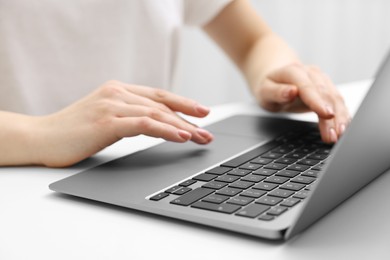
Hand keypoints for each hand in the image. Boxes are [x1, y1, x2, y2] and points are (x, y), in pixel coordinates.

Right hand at [31, 80, 213, 166]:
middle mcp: (117, 93)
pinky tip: (181, 136)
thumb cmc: (73, 130)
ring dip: (182, 126)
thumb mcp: (105, 117)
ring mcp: (112, 105)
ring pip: (157, 113)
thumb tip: (156, 123)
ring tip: (200, 137)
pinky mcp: (107, 121)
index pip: (159, 95)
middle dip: (188, 118)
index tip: (202, 112)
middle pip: (162, 104)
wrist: (41, 137)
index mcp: (118, 90)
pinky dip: (166, 129)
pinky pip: (144, 124)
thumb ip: (128, 115)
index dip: (183, 103)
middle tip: (207, 131)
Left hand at [255, 63, 349, 142]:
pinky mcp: (329, 90)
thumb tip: (291, 92)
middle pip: (325, 95)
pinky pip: (339, 103)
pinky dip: (343, 116)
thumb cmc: (269, 87)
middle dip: (332, 116)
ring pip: (336, 98)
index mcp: (294, 71)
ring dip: (341, 118)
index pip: (308, 87)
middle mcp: (312, 73)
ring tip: (339, 135)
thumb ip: (276, 92)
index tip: (327, 114)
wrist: (277, 79)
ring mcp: (323, 80)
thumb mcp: (265, 91)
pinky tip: (344, 128)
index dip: (318, 101)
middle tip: (333, 135)